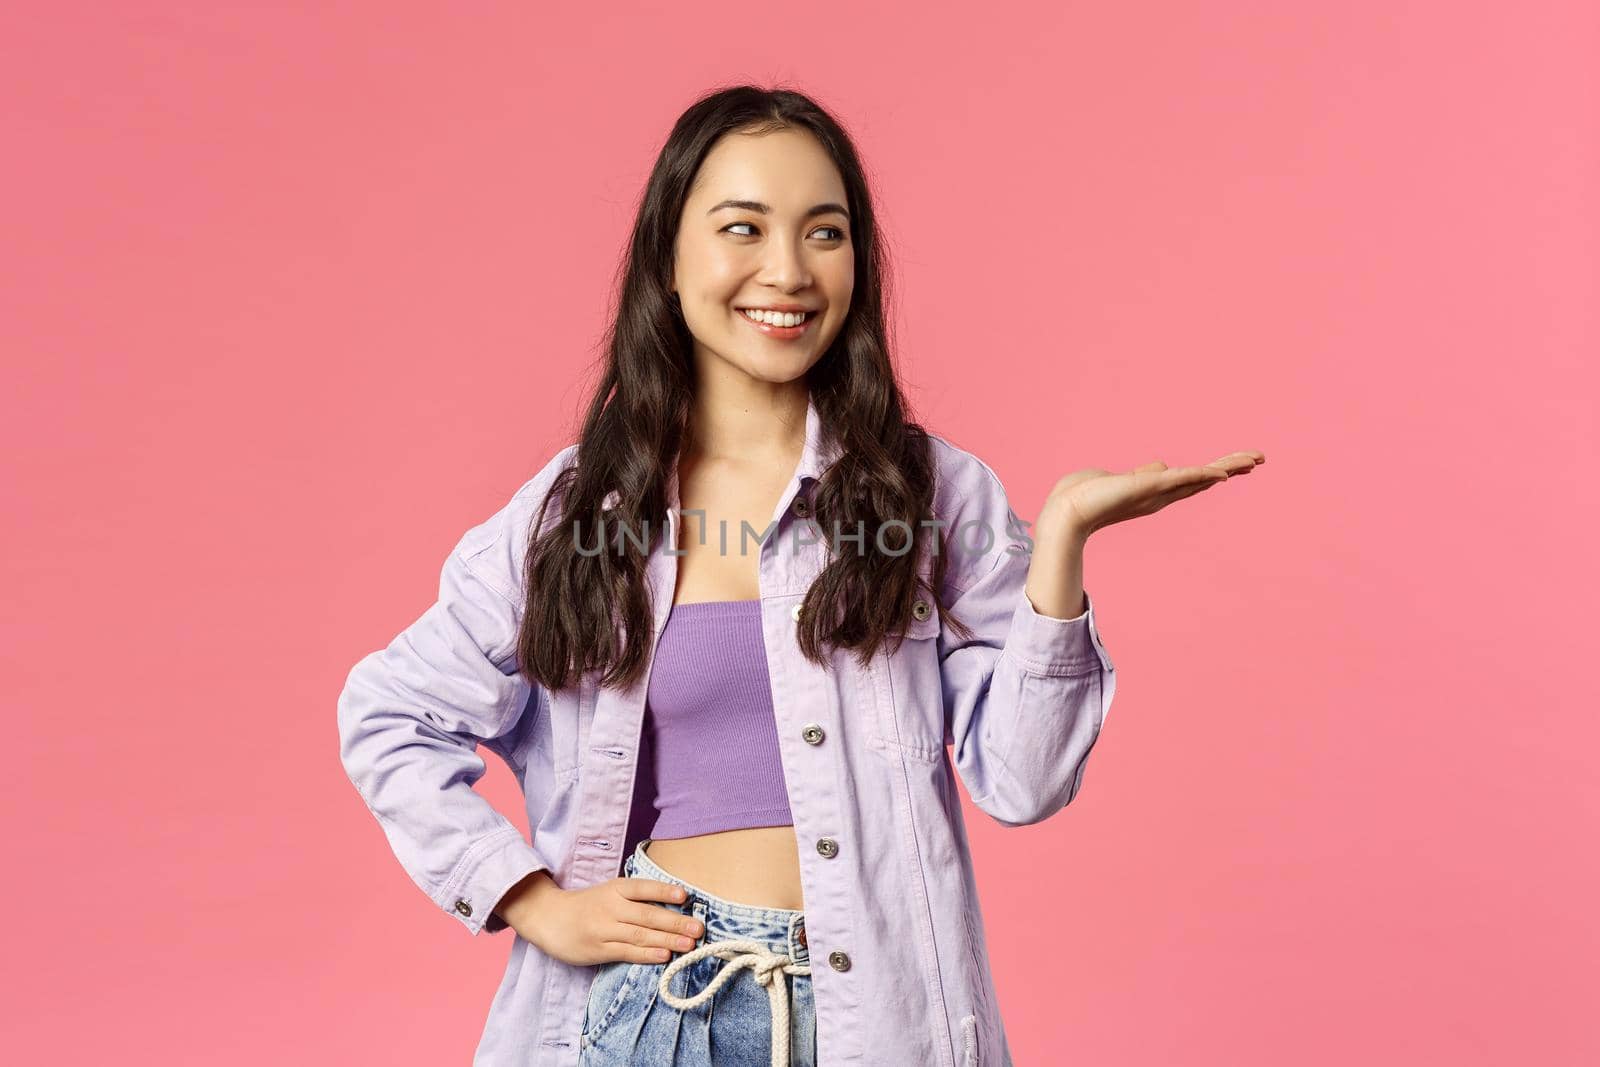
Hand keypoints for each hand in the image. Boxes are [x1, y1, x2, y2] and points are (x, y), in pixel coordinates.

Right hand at [496, 870, 705, 966]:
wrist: (548, 917)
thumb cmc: (587, 905)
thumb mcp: (609, 892)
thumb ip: (636, 898)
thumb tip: (674, 906)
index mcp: (615, 888)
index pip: (643, 888)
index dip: (664, 891)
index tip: (686, 896)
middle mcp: (611, 907)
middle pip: (647, 915)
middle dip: (676, 922)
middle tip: (699, 928)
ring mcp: (604, 929)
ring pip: (640, 935)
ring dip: (668, 940)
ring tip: (690, 945)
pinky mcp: (598, 950)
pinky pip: (627, 952)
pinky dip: (647, 955)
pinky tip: (665, 956)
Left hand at [1038, 451, 1264, 537]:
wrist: (1069, 511)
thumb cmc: (1090, 495)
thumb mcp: (1124, 479)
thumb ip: (1146, 473)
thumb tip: (1160, 465)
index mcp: (1158, 492)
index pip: (1195, 479)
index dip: (1218, 470)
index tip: (1242, 463)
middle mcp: (1163, 495)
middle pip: (1205, 478)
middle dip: (1233, 467)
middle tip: (1260, 458)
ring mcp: (1157, 492)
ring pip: (1200, 477)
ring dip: (1227, 467)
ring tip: (1253, 459)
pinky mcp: (1148, 486)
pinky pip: (1181, 480)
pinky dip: (1201, 476)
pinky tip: (1221, 474)